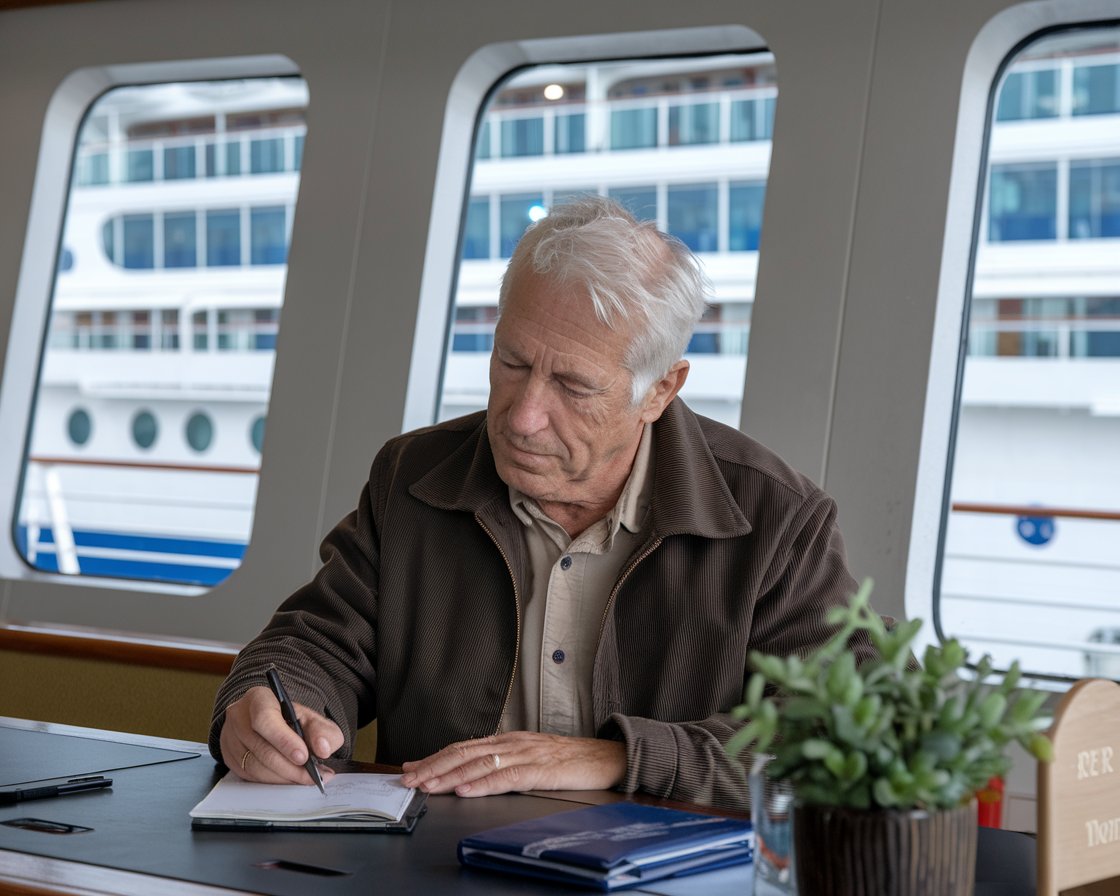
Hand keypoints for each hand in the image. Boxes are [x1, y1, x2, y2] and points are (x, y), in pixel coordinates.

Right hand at [219, 685, 344, 785]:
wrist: (273, 723)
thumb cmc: (291, 720)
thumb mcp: (312, 719)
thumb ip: (323, 731)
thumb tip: (323, 749)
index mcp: (258, 699)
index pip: (265, 719)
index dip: (284, 740)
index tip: (304, 757)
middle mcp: (239, 717)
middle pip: (260, 748)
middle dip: (289, 767)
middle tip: (311, 775)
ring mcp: (230, 738)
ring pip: (254, 766)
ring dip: (282, 778)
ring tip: (304, 779)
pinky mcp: (229, 758)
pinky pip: (249, 776)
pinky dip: (272, 782)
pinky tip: (289, 780)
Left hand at [399, 731, 625, 796]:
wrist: (607, 756)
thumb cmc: (569, 760)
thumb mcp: (530, 756)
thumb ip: (502, 762)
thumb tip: (471, 774)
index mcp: (507, 740)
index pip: (462, 747)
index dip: (434, 757)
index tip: (410, 767)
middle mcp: (512, 743)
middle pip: (463, 753)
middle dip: (432, 767)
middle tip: (407, 778)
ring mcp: (526, 755)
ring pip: (479, 764)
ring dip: (449, 776)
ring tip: (426, 786)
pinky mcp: (541, 770)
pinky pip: (506, 777)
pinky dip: (482, 784)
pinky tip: (465, 790)